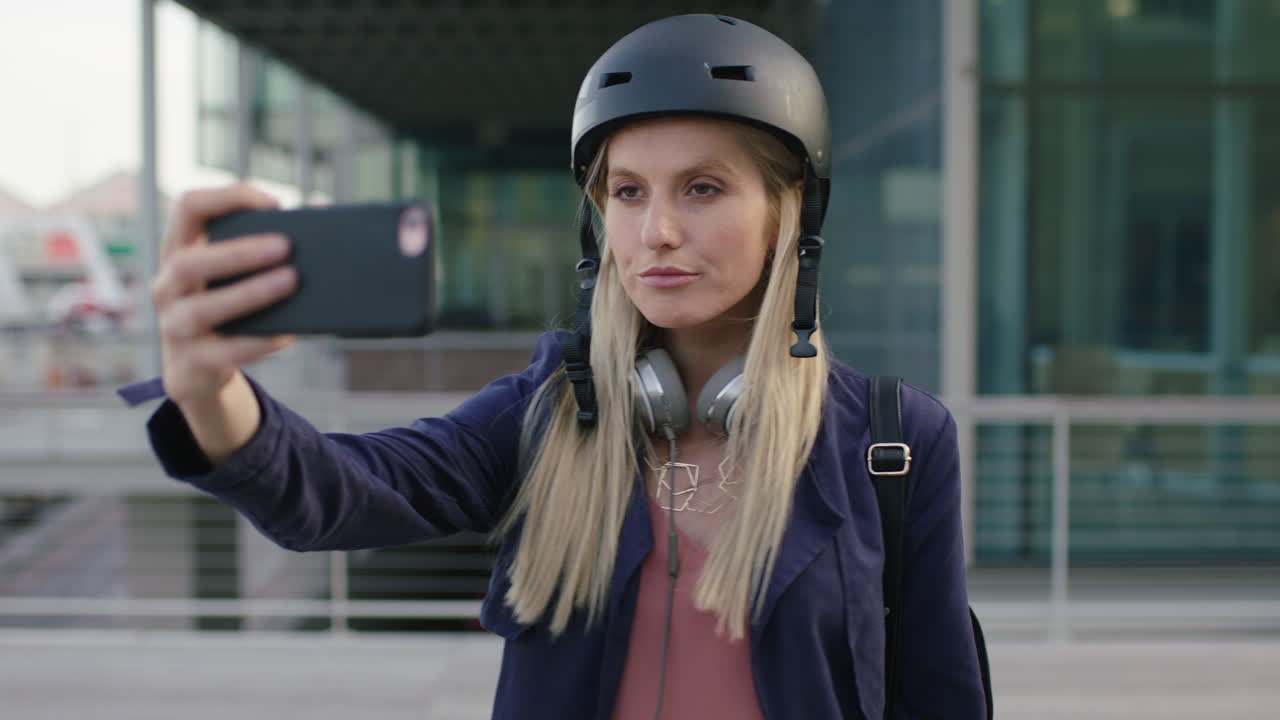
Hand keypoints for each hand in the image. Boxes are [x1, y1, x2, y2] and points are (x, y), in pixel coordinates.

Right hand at [151, 183, 298, 408]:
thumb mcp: (234, 273)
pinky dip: (259, 342)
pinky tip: (288, 334)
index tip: (273, 203)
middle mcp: (167, 286)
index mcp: (178, 250)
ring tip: (290, 281)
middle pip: (188, 262)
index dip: (226, 197)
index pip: (187, 207)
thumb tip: (322, 213)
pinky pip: (225, 353)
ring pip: (201, 310)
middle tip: (286, 246)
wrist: (200, 370)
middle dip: (238, 253)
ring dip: (249, 293)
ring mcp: (174, 326)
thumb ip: (265, 244)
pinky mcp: (192, 362)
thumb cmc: (227, 306)